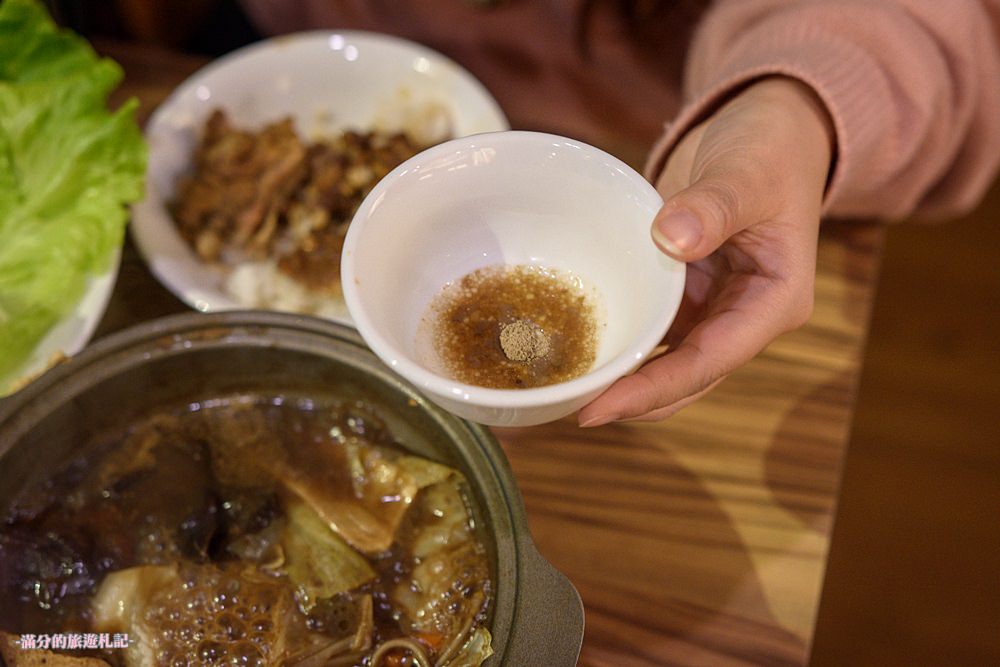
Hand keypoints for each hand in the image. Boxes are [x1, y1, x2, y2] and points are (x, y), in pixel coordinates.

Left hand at [578, 77, 834, 425]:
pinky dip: (620, 338)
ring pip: (666, 361)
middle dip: (633, 399)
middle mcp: (744, 316)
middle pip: (686, 377)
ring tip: (566, 390)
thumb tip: (671, 238)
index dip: (655, 390)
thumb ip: (715, 205)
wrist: (768, 127)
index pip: (710, 360)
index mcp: (774, 302)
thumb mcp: (748, 172)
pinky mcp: (686, 293)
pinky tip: (578, 346)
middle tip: (571, 409)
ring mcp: (714, 308)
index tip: (601, 408)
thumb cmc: (770, 148)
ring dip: (623, 378)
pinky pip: (651, 326)